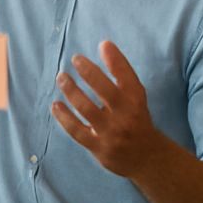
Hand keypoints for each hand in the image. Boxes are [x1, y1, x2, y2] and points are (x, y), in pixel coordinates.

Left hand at [51, 41, 163, 178]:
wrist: (147, 157)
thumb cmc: (136, 119)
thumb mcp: (135, 97)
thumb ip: (121, 74)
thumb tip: (104, 45)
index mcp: (137, 101)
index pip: (127, 76)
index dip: (116, 59)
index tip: (102, 44)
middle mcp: (126, 115)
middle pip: (105, 90)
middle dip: (89, 71)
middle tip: (75, 59)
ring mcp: (111, 132)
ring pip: (86, 108)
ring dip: (71, 90)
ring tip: (61, 77)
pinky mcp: (98, 147)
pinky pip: (76, 130)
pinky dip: (64, 117)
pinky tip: (56, 105)